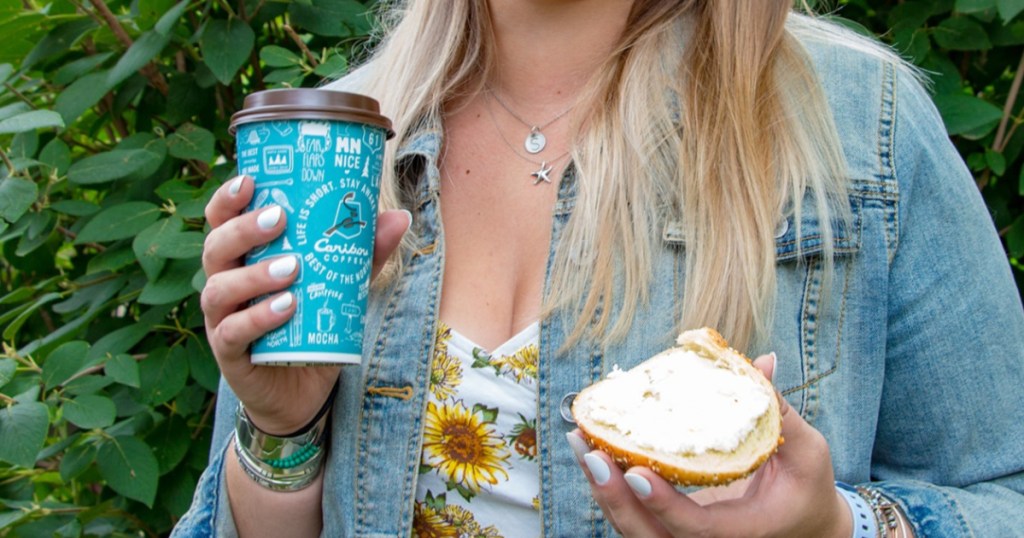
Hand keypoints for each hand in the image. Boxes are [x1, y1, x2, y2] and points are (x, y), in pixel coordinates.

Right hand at [200, 175, 410, 434]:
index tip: (249, 179)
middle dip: (242, 229)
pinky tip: (286, 307)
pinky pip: (234, 333)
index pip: (221, 220)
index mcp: (243, 258)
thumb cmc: (311, 326)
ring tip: (291, 267)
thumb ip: (363, 254)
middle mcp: (224, 283)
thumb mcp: (340, 286)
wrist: (300, 394)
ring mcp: (222, 320)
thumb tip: (398, 216)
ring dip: (253, 274)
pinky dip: (259, 318)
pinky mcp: (230, 354)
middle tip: (278, 218)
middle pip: (215, 247)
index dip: (227, 198)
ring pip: (220, 289)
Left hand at [568, 355, 852, 536]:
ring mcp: (685, 537)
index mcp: (743, 532)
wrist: (805, 524)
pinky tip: (592, 448)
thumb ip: (779, 412)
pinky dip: (610, 486)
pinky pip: (633, 515)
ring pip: (633, 528)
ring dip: (602, 490)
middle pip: (648, 536)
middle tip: (590, 452)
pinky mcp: (671, 525)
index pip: (695, 530)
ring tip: (580, 442)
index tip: (635, 471)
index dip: (662, 504)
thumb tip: (759, 361)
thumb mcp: (807, 453)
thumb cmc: (806, 488)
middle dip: (614, 498)